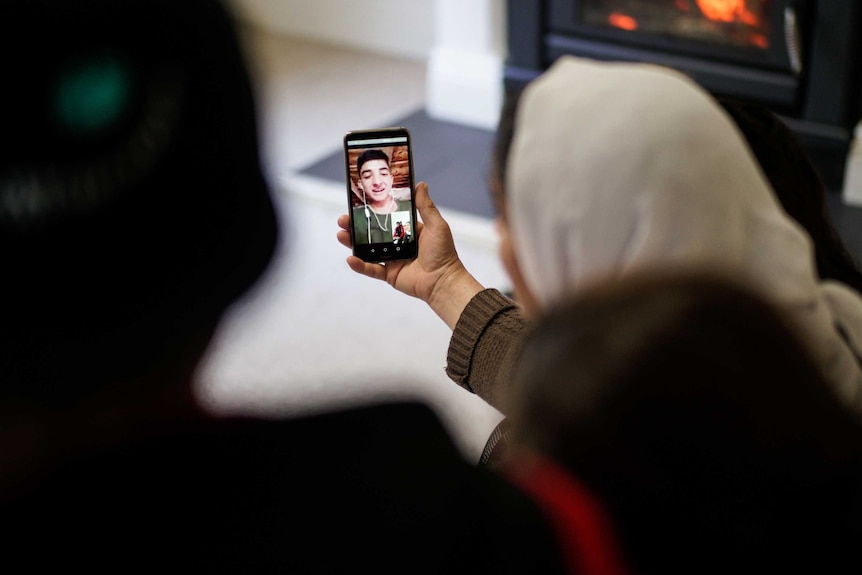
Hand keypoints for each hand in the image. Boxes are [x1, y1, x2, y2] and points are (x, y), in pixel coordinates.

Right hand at [336, 181, 484, 328]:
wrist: (443, 281)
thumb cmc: (443, 253)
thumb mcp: (436, 225)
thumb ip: (425, 206)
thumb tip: (421, 184)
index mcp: (406, 230)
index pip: (384, 218)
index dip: (371, 212)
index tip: (357, 204)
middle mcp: (397, 244)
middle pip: (371, 233)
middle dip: (355, 226)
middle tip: (343, 219)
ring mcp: (391, 260)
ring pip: (367, 250)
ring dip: (352, 243)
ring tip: (341, 235)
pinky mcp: (388, 275)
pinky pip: (371, 269)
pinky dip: (360, 265)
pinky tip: (350, 258)